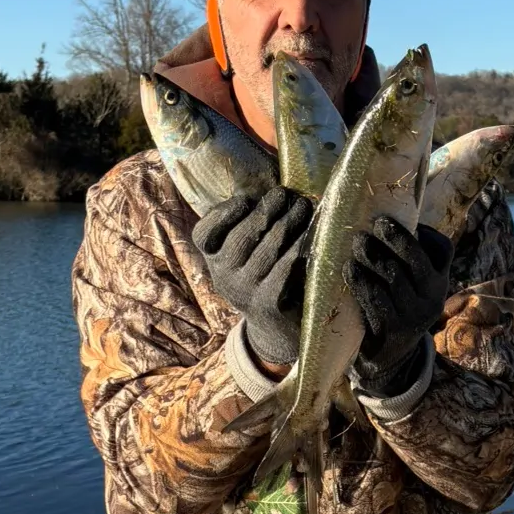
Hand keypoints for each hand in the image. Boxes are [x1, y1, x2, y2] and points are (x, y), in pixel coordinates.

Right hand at [192, 187, 313, 365]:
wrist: (276, 328)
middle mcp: (223, 277)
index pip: (204, 235)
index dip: (222, 214)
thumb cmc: (265, 276)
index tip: (246, 199)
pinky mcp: (267, 303)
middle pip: (241, 236)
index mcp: (213, 261)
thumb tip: (266, 184)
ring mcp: (244, 291)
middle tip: (286, 193)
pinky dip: (298, 248)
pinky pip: (284, 268)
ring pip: (266, 249)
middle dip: (266, 210)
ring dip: (288, 223)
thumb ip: (248, 224)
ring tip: (304, 206)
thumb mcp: (247, 254)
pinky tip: (310, 235)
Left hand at [345, 218, 452, 394]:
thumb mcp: (410, 286)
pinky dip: (361, 281)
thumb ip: (403, 260)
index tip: (393, 220)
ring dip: (372, 256)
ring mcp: (415, 315)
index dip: (423, 231)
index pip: (443, 250)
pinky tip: (349, 269)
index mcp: (439, 281)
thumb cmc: (395, 308)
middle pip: (416, 260)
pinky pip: (376, 299)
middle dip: (394, 238)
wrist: (390, 359)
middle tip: (372, 226)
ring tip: (357, 243)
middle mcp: (432, 297)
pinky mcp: (394, 329)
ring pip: (393, 277)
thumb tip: (380, 221)